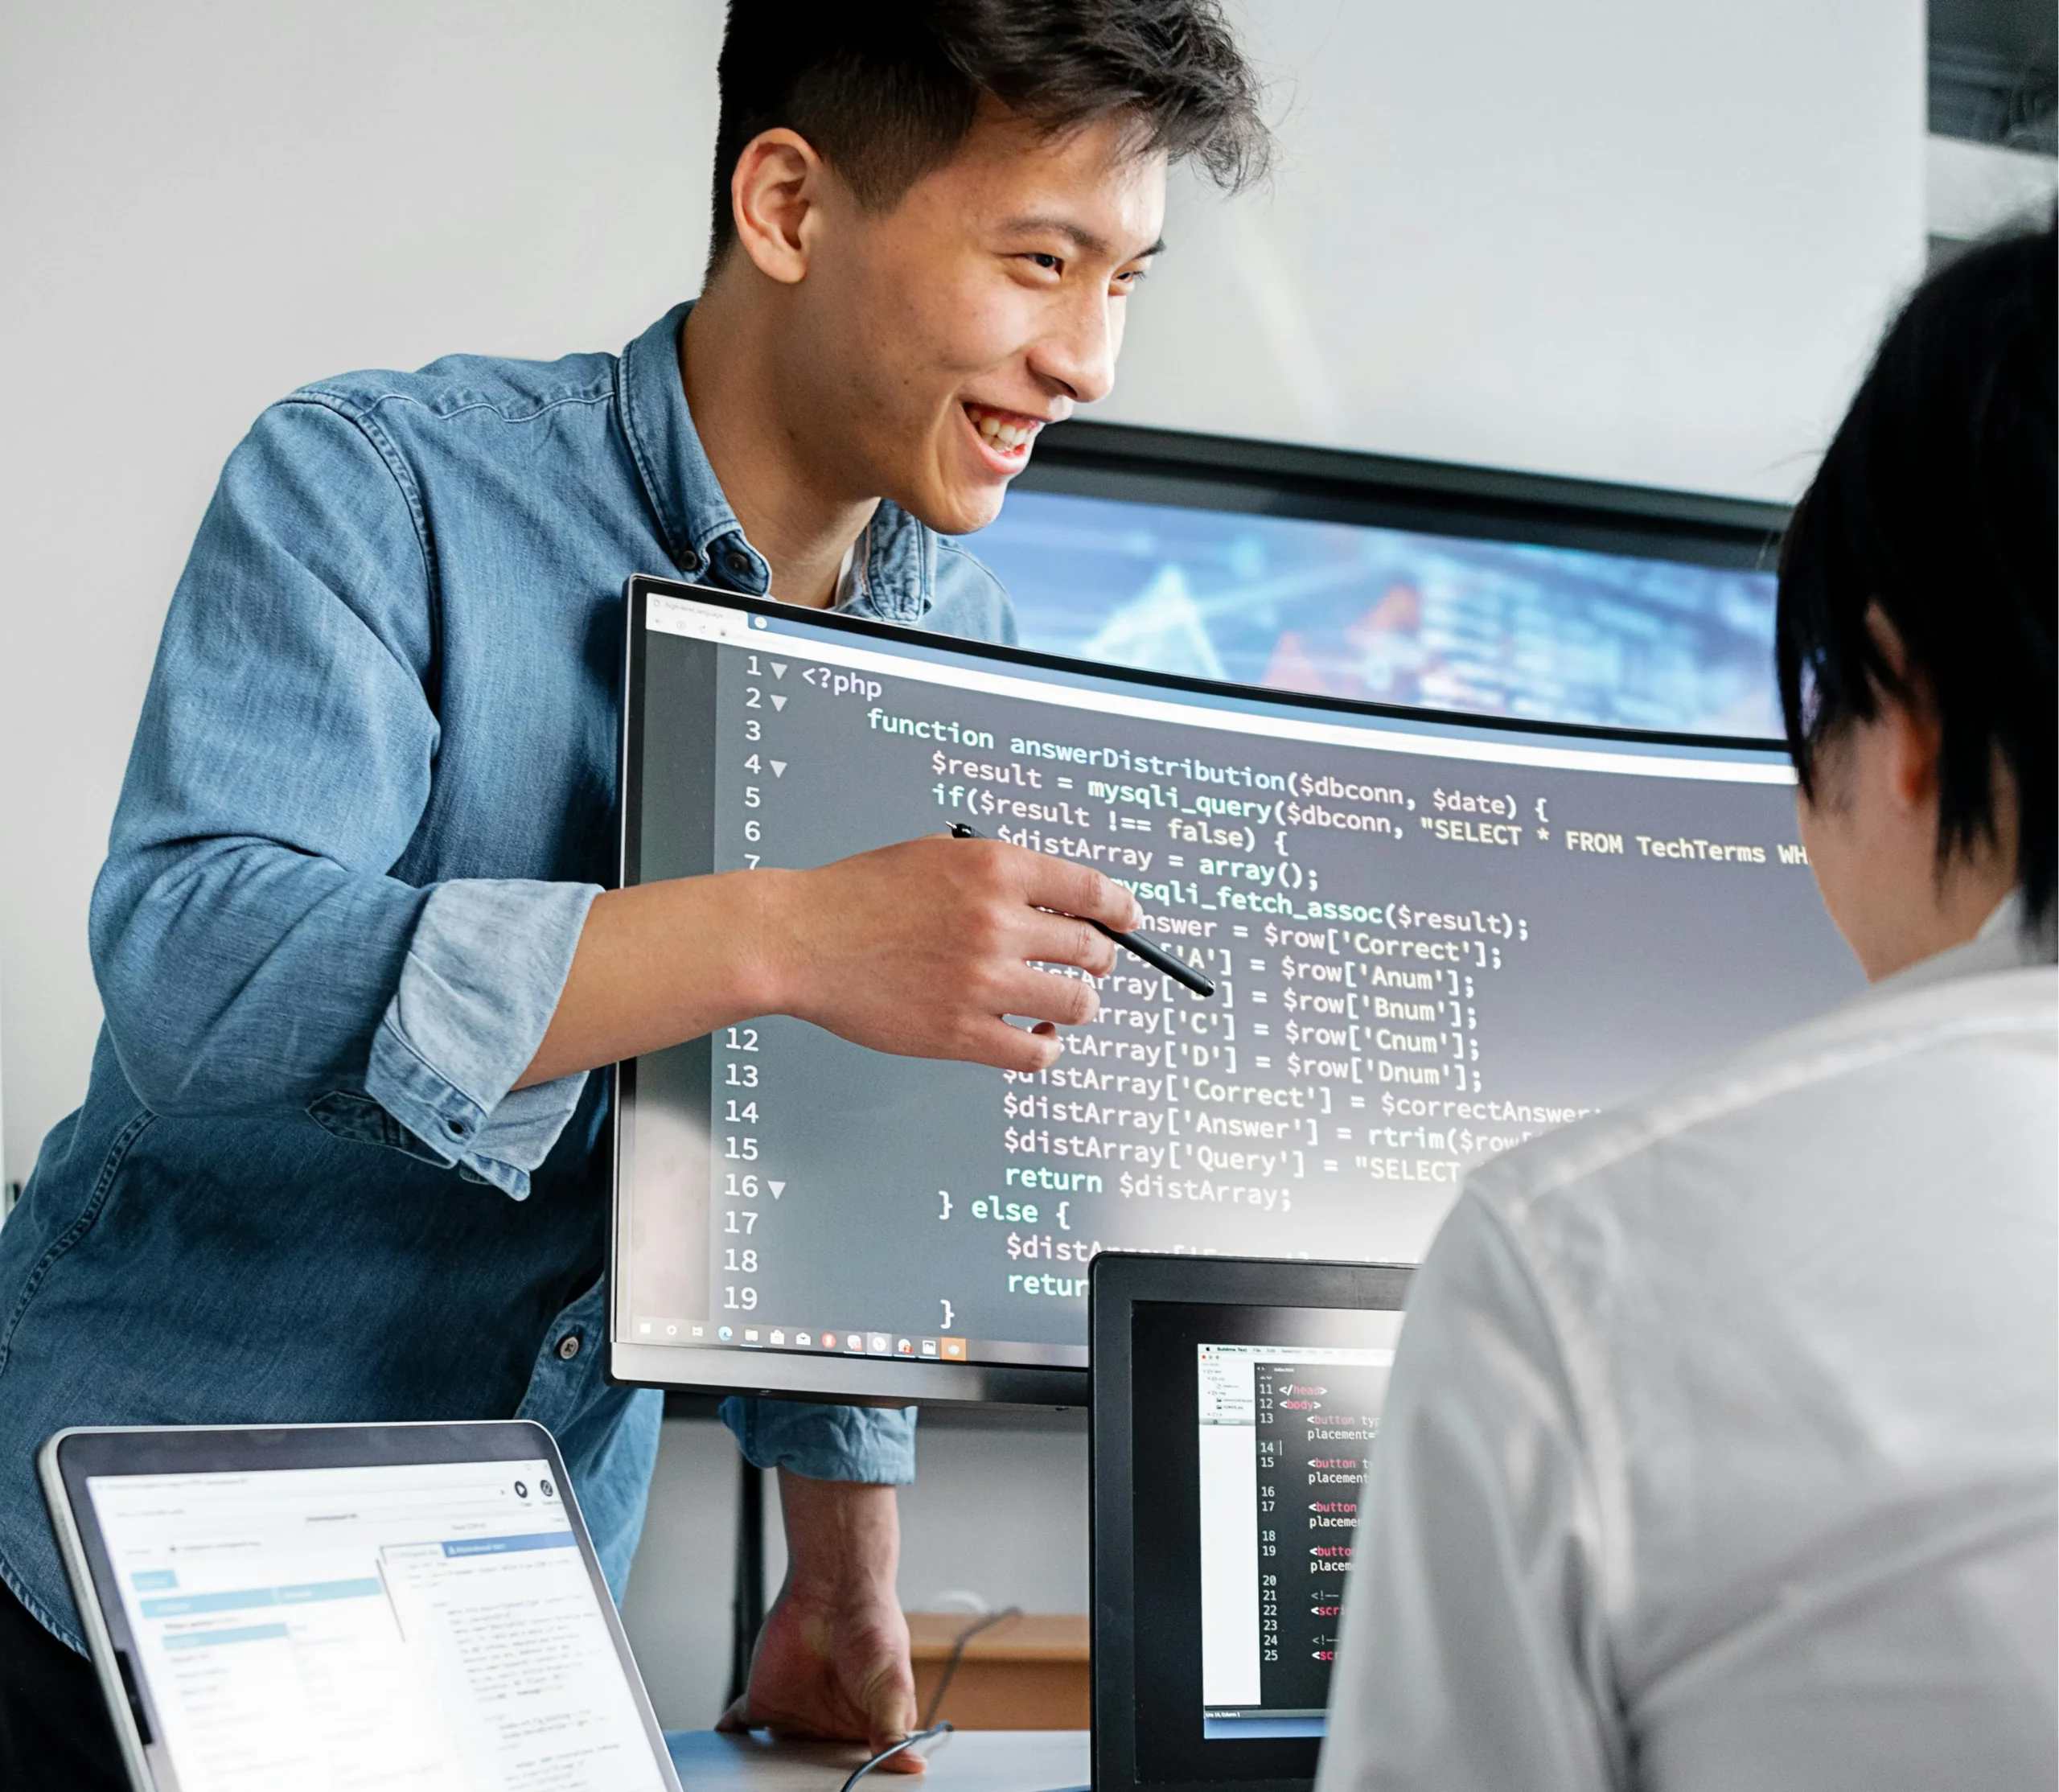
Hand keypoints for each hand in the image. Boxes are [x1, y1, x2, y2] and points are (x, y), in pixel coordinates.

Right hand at [518, 832, 1137, 1086]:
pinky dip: (1045, 1047)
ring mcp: (983, 980)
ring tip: (1063, 1004)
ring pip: (1077, 1003)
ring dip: (1078, 1004)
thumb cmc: (859, 896)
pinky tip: (1034, 1036)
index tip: (1128, 920)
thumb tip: (1056, 901)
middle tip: (1090, 966)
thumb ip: (998, 876)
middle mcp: (998, 921)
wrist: (801, 938)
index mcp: (996, 869)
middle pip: (1092, 949)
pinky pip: (1037, 1053)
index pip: (1092, 890)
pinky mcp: (962, 1032)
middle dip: (1098, 959)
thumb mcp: (938, 856)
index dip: (1121, 909)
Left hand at [716, 1475, 923, 1770]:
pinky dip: (731, 1742)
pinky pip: (742, 1730)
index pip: (850, 1773)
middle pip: (807, 1775)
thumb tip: (912, 1767)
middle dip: (798, 1787)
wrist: (834, 1586)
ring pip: (773, 1762)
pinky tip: (727, 1750)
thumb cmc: (874, 1626)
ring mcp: (793, 1718)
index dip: (842, 1787)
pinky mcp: (764, 1701)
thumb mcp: (892, 1683)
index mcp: (862, 1733)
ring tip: (754, 1786)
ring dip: (763, 1774)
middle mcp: (825, 1731)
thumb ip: (892, 1729)